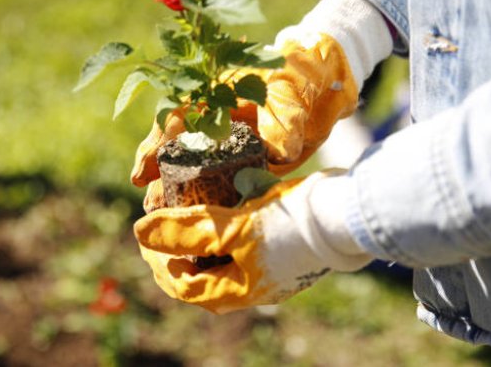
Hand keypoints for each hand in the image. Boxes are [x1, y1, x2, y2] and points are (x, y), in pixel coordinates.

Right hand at [131, 33, 359, 210]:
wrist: (329, 83)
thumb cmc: (300, 72)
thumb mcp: (289, 89)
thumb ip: (282, 119)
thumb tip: (278, 154)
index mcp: (212, 96)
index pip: (174, 121)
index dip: (155, 146)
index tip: (142, 172)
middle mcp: (215, 124)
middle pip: (179, 152)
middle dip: (162, 179)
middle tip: (151, 205)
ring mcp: (232, 147)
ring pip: (200, 173)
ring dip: (184, 195)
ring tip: (168, 220)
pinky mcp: (253, 166)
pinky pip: (230, 187)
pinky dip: (218, 205)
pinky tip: (208, 224)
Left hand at [134, 170, 371, 313]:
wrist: (349, 212)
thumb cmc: (291, 223)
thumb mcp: (235, 227)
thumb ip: (190, 231)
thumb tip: (141, 233)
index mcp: (239, 290)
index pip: (184, 286)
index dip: (159, 263)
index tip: (147, 234)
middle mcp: (254, 285)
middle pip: (202, 273)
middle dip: (180, 248)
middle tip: (166, 221)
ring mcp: (271, 267)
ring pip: (224, 255)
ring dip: (204, 236)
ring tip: (192, 209)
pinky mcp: (284, 247)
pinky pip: (245, 240)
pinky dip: (229, 224)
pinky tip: (228, 200)